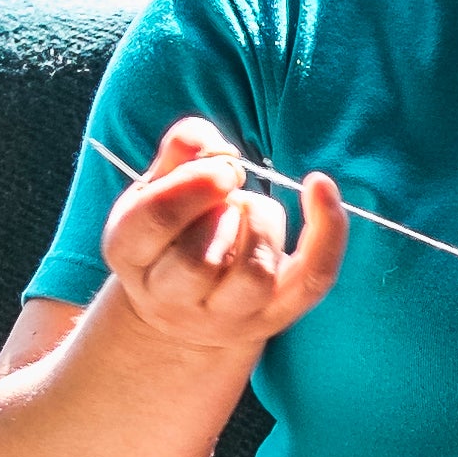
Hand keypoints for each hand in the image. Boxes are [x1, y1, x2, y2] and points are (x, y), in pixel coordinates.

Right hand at [103, 118, 345, 357]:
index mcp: (132, 256)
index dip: (192, 184)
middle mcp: (173, 298)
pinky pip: (312, 278)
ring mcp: (227, 316)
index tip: (220, 167)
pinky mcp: (277, 317)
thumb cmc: (169, 233)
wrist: (184, 308)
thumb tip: (207, 140)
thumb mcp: (155, 189)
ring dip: (262, 221)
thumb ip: (178, 155)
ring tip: (250, 206)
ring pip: (254, 273)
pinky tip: (321, 187)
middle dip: (224, 207)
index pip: (154, 221)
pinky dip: (325, 232)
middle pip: (198, 259)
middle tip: (230, 185)